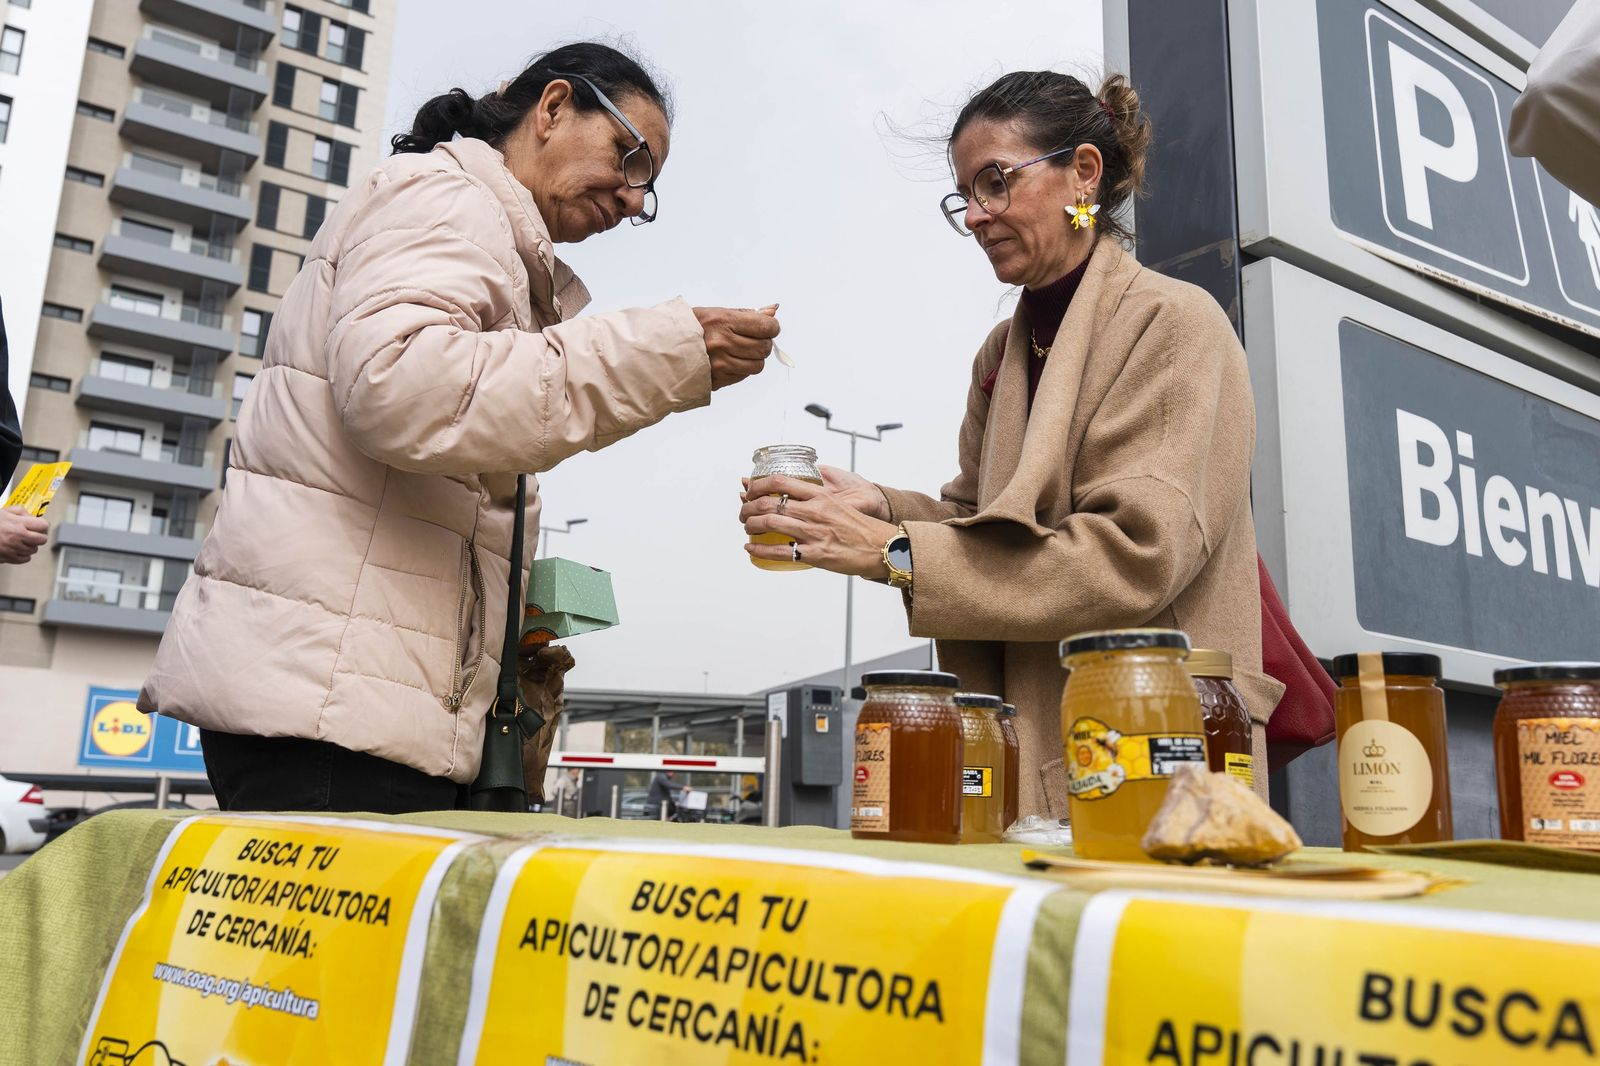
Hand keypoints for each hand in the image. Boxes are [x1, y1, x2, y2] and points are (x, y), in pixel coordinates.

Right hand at [0, 506, 47, 564]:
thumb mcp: (4, 511)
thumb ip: (20, 512)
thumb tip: (32, 516)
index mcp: (17, 524)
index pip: (43, 526)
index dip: (41, 525)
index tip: (38, 525)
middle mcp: (17, 537)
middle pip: (42, 539)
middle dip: (38, 536)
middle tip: (32, 533)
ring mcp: (13, 549)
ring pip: (34, 550)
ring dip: (30, 545)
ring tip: (20, 540)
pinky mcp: (8, 558)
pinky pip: (25, 559)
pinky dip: (23, 554)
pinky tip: (16, 548)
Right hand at [693, 304, 779, 390]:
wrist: (662, 349)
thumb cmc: (690, 327)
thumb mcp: (716, 313)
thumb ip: (746, 314)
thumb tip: (772, 310)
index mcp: (723, 321)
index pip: (766, 327)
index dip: (772, 327)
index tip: (768, 327)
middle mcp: (722, 343)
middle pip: (764, 348)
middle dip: (764, 343)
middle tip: (754, 339)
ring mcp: (719, 364)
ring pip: (757, 365)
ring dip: (754, 359)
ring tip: (742, 352)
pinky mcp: (717, 380)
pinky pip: (743, 376)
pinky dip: (742, 369)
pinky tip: (729, 361)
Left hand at [740, 475, 899, 577]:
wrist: (881, 547)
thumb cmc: (859, 527)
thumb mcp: (837, 504)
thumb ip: (814, 500)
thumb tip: (790, 497)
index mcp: (820, 497)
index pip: (780, 483)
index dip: (758, 485)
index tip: (750, 490)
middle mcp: (814, 512)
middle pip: (768, 504)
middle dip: (748, 508)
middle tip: (744, 513)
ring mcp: (813, 533)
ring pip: (769, 524)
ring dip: (750, 526)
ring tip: (747, 528)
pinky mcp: (814, 554)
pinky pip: (779, 551)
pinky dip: (759, 550)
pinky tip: (751, 548)